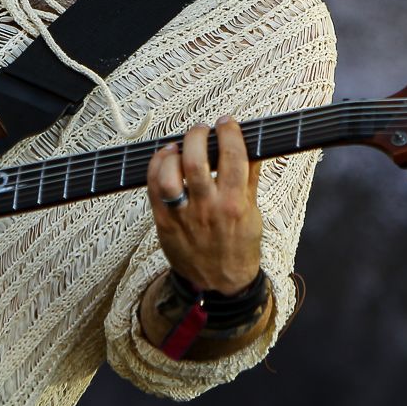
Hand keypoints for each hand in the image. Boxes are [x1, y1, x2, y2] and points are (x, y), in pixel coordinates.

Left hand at [145, 116, 261, 294]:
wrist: (220, 282)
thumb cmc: (239, 245)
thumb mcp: (253, 211)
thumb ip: (251, 177)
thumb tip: (253, 146)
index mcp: (235, 204)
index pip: (233, 156)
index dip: (230, 133)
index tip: (227, 123)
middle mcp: (208, 209)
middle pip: (197, 160)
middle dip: (198, 136)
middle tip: (203, 130)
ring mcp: (183, 216)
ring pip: (170, 173)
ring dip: (173, 151)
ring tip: (181, 146)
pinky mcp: (164, 222)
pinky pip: (153, 187)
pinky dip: (156, 166)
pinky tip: (165, 158)